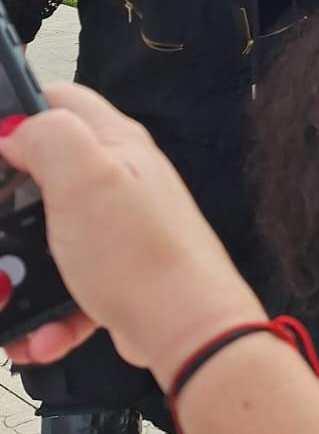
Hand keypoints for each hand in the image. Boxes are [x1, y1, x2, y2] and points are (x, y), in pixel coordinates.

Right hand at [0, 82, 261, 386]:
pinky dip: (45, 312)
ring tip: (12, 298)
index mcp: (116, 143)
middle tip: (1, 232)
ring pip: (43, 238)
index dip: (17, 114)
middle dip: (7, 208)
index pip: (60, 100)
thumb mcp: (86, 179)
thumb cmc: (144, 253)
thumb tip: (15, 128)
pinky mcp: (112, 270)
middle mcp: (119, 178)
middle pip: (42, 174)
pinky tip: (41, 332)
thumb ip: (49, 138)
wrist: (185, 326)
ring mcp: (116, 226)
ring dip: (20, 272)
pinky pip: (61, 286)